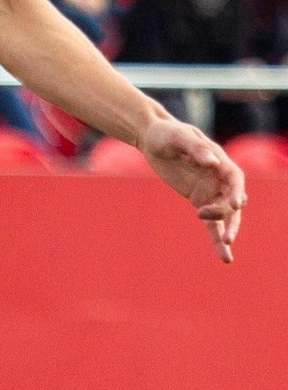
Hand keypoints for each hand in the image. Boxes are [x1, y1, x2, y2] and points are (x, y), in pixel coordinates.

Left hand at [135, 115, 245, 262]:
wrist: (153, 139)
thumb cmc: (167, 134)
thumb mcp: (178, 137)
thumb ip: (195, 148)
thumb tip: (212, 162)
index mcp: (219, 161)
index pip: (235, 179)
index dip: (236, 192)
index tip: (235, 204)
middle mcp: (219, 177)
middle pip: (231, 201)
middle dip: (229, 218)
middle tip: (226, 236)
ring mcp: (210, 190)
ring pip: (224, 215)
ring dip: (227, 233)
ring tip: (226, 252)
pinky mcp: (198, 199)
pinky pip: (211, 222)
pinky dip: (216, 237)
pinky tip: (225, 255)